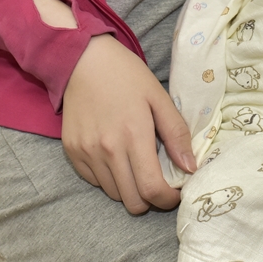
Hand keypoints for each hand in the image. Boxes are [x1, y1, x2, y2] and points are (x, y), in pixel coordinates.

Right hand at [61, 33, 194, 213]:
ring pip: (113, 194)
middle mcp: (107, 149)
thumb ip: (176, 134)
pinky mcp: (72, 152)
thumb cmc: (127, 76)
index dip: (167, 199)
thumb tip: (191, 168)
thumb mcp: (159, 98)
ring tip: (137, 167)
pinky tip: (116, 158)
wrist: (83, 60)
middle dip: (150, 199)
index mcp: (134, 135)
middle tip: (158, 182)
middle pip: (132, 201)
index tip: (175, 192)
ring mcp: (86, 152)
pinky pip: (94, 181)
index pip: (152, 189)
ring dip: (129, 189)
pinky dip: (109, 178)